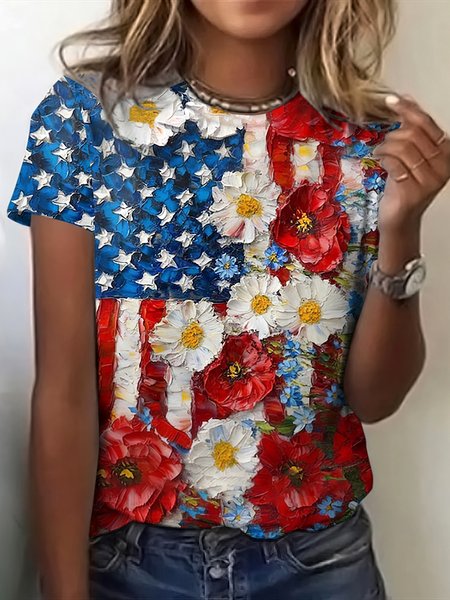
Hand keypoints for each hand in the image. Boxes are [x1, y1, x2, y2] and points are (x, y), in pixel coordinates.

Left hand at [373, 94, 449, 233]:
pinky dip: (383, 159)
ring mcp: (429, 180)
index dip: (408, 110)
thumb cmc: (404, 184)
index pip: (427, 124)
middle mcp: (443, 166)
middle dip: (393, 135)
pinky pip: (394, 164)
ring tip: (380, 154)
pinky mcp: (413, 191)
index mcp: (446, 153)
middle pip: (413, 134)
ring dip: (385, 147)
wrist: (400, 217)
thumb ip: (412, 129)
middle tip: (385, 144)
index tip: (391, 100)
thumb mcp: (411, 154)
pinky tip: (381, 162)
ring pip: (402, 147)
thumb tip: (406, 98)